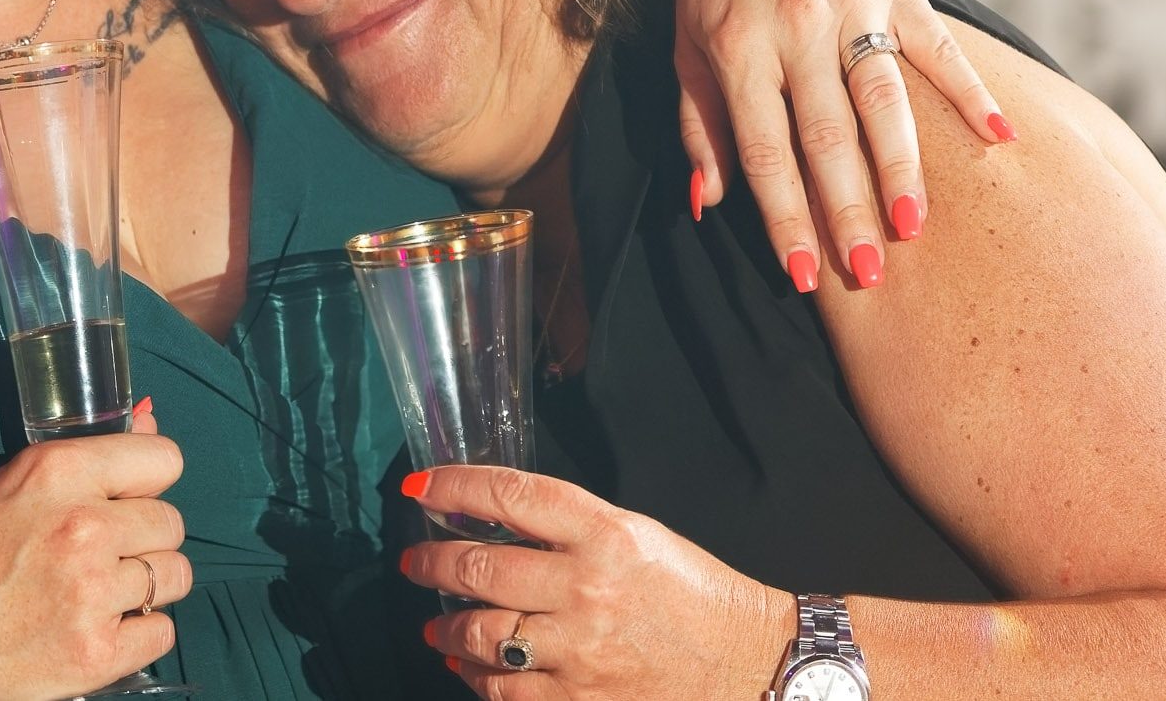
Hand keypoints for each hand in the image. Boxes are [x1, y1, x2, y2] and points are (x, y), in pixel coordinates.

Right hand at [0, 404, 190, 700]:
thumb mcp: (10, 483)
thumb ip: (86, 457)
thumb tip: (150, 423)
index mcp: (58, 473)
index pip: (164, 459)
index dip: (149, 480)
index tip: (131, 497)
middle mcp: (83, 528)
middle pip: (171, 522)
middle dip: (145, 536)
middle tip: (104, 552)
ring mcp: (92, 594)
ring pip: (175, 576)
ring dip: (147, 584)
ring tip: (102, 590)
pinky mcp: (95, 654)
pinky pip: (161, 633)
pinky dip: (138, 633)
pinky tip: (98, 626)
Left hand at [401, 466, 789, 699]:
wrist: (750, 662)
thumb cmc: (694, 594)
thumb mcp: (637, 535)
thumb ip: (569, 527)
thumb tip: (497, 523)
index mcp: (605, 534)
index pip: (509, 496)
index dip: (454, 486)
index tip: (421, 486)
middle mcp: (587, 588)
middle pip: (480, 567)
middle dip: (432, 562)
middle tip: (416, 560)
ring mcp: (581, 650)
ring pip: (481, 634)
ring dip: (446, 627)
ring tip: (435, 624)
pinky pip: (505, 690)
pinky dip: (476, 676)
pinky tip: (467, 666)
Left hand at [677, 0, 1009, 289]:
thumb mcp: (686, 39)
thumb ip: (699, 120)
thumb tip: (707, 203)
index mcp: (736, 45)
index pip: (761, 149)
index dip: (782, 216)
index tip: (802, 275)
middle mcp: (794, 26)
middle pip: (825, 135)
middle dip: (846, 210)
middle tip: (867, 273)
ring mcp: (850, 3)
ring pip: (882, 98)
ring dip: (902, 167)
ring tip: (916, 228)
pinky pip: (938, 45)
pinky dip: (971, 91)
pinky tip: (999, 137)